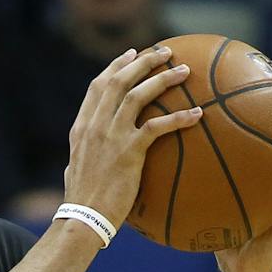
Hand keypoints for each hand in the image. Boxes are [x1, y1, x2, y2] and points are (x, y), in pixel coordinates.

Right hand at [63, 45, 202, 224]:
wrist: (82, 219)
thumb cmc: (81, 201)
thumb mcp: (75, 169)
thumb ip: (83, 154)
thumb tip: (86, 156)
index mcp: (81, 128)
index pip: (97, 86)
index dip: (116, 66)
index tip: (132, 53)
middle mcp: (94, 126)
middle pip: (119, 81)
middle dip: (143, 61)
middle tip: (165, 52)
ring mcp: (111, 137)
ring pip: (138, 95)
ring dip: (163, 79)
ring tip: (184, 71)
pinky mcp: (128, 152)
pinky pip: (158, 126)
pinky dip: (179, 117)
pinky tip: (197, 114)